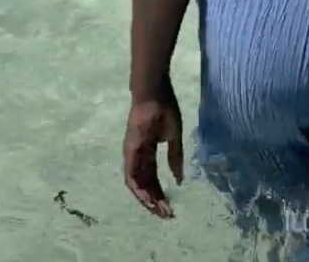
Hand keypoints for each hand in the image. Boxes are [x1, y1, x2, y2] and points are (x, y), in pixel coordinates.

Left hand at [123, 81, 183, 217]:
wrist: (154, 92)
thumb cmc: (165, 109)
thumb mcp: (174, 135)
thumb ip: (175, 157)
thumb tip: (179, 179)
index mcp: (148, 152)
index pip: (153, 178)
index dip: (161, 193)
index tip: (171, 207)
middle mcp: (137, 157)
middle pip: (145, 184)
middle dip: (155, 201)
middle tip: (166, 215)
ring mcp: (132, 154)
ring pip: (136, 184)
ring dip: (146, 199)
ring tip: (158, 210)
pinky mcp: (129, 150)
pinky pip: (130, 174)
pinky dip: (138, 188)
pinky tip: (147, 198)